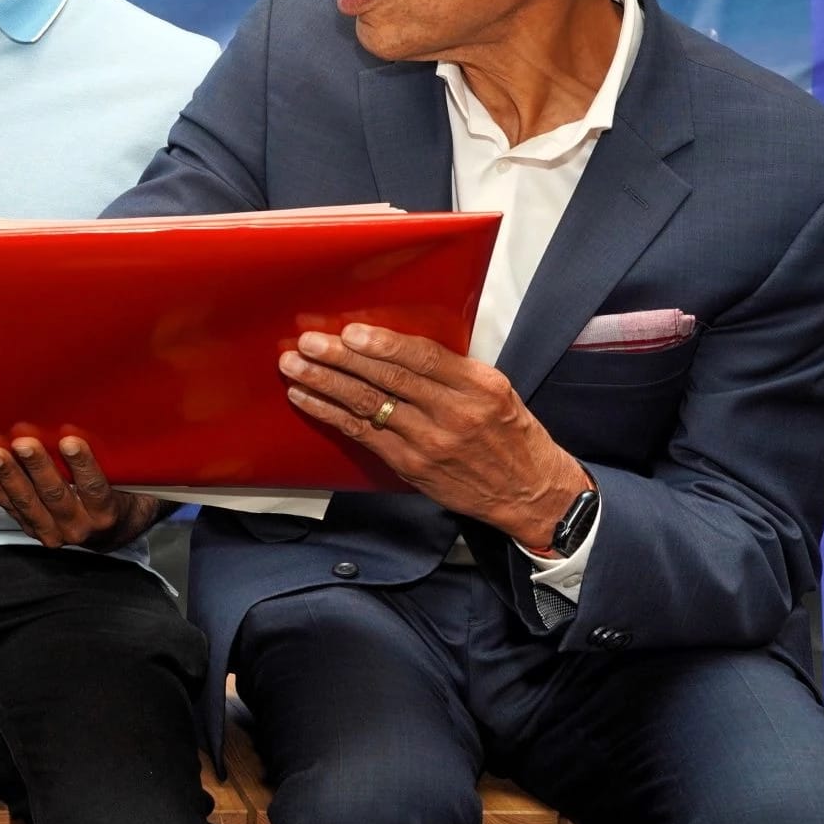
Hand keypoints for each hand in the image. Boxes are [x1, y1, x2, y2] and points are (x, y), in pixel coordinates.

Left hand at [0, 435, 158, 550]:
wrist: (109, 530)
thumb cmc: (114, 493)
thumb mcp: (121, 478)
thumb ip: (106, 458)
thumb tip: (86, 415)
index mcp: (105, 512)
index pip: (94, 487)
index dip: (81, 465)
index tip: (69, 441)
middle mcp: (79, 526)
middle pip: (55, 495)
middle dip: (36, 467)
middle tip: (22, 442)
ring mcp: (52, 532)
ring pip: (26, 504)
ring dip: (7, 476)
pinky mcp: (32, 529)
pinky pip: (9, 507)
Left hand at [280, 324, 591, 552]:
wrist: (530, 492)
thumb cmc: (510, 434)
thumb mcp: (495, 390)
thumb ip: (450, 370)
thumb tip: (391, 344)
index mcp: (478, 386)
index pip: (423, 358)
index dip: (383, 344)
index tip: (351, 331)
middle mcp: (454, 414)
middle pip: (389, 380)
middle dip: (341, 359)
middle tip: (308, 342)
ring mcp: (429, 443)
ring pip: (369, 406)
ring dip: (325, 384)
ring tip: (294, 366)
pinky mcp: (410, 466)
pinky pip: (362, 434)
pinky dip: (330, 414)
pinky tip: (306, 399)